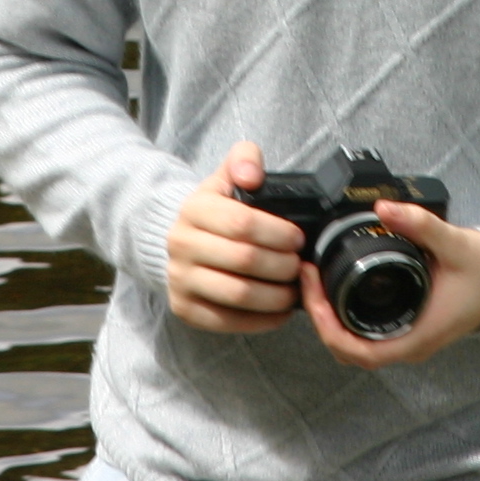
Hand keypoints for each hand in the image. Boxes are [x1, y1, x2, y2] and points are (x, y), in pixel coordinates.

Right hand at [165, 141, 302, 334]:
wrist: (182, 239)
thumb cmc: (216, 209)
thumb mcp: (227, 175)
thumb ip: (244, 159)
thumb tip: (252, 175)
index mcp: (194, 209)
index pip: (243, 223)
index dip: (278, 232)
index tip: (297, 238)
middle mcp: (181, 245)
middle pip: (245, 260)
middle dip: (282, 264)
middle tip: (299, 264)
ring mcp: (180, 279)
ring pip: (239, 294)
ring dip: (276, 295)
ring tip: (294, 287)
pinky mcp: (185, 308)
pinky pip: (228, 321)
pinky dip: (262, 320)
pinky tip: (280, 311)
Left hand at [302, 201, 479, 368]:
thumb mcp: (453, 244)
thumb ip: (420, 224)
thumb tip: (385, 208)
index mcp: (416, 337)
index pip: (358, 351)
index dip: (328, 327)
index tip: (314, 293)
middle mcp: (408, 345)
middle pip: (348, 350)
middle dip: (320, 319)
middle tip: (309, 279)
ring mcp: (406, 339)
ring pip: (354, 345)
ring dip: (330, 319)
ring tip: (316, 281)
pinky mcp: (406, 328)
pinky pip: (365, 334)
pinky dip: (344, 317)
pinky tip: (336, 289)